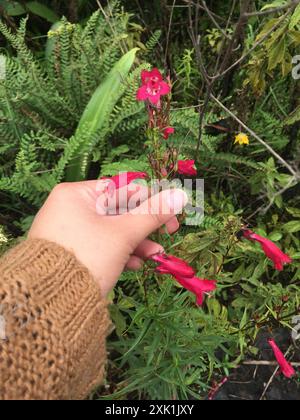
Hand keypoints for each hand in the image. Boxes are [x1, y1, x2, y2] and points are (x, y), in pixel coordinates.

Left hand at [28, 181, 187, 296]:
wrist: (51, 303)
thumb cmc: (87, 257)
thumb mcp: (123, 234)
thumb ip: (152, 213)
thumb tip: (180, 195)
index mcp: (76, 195)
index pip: (122, 190)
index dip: (151, 201)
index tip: (172, 215)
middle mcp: (69, 209)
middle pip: (118, 211)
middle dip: (144, 228)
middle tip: (169, 235)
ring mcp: (68, 231)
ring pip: (111, 231)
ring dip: (136, 243)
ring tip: (155, 256)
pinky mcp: (71, 252)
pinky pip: (100, 246)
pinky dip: (119, 253)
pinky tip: (135, 265)